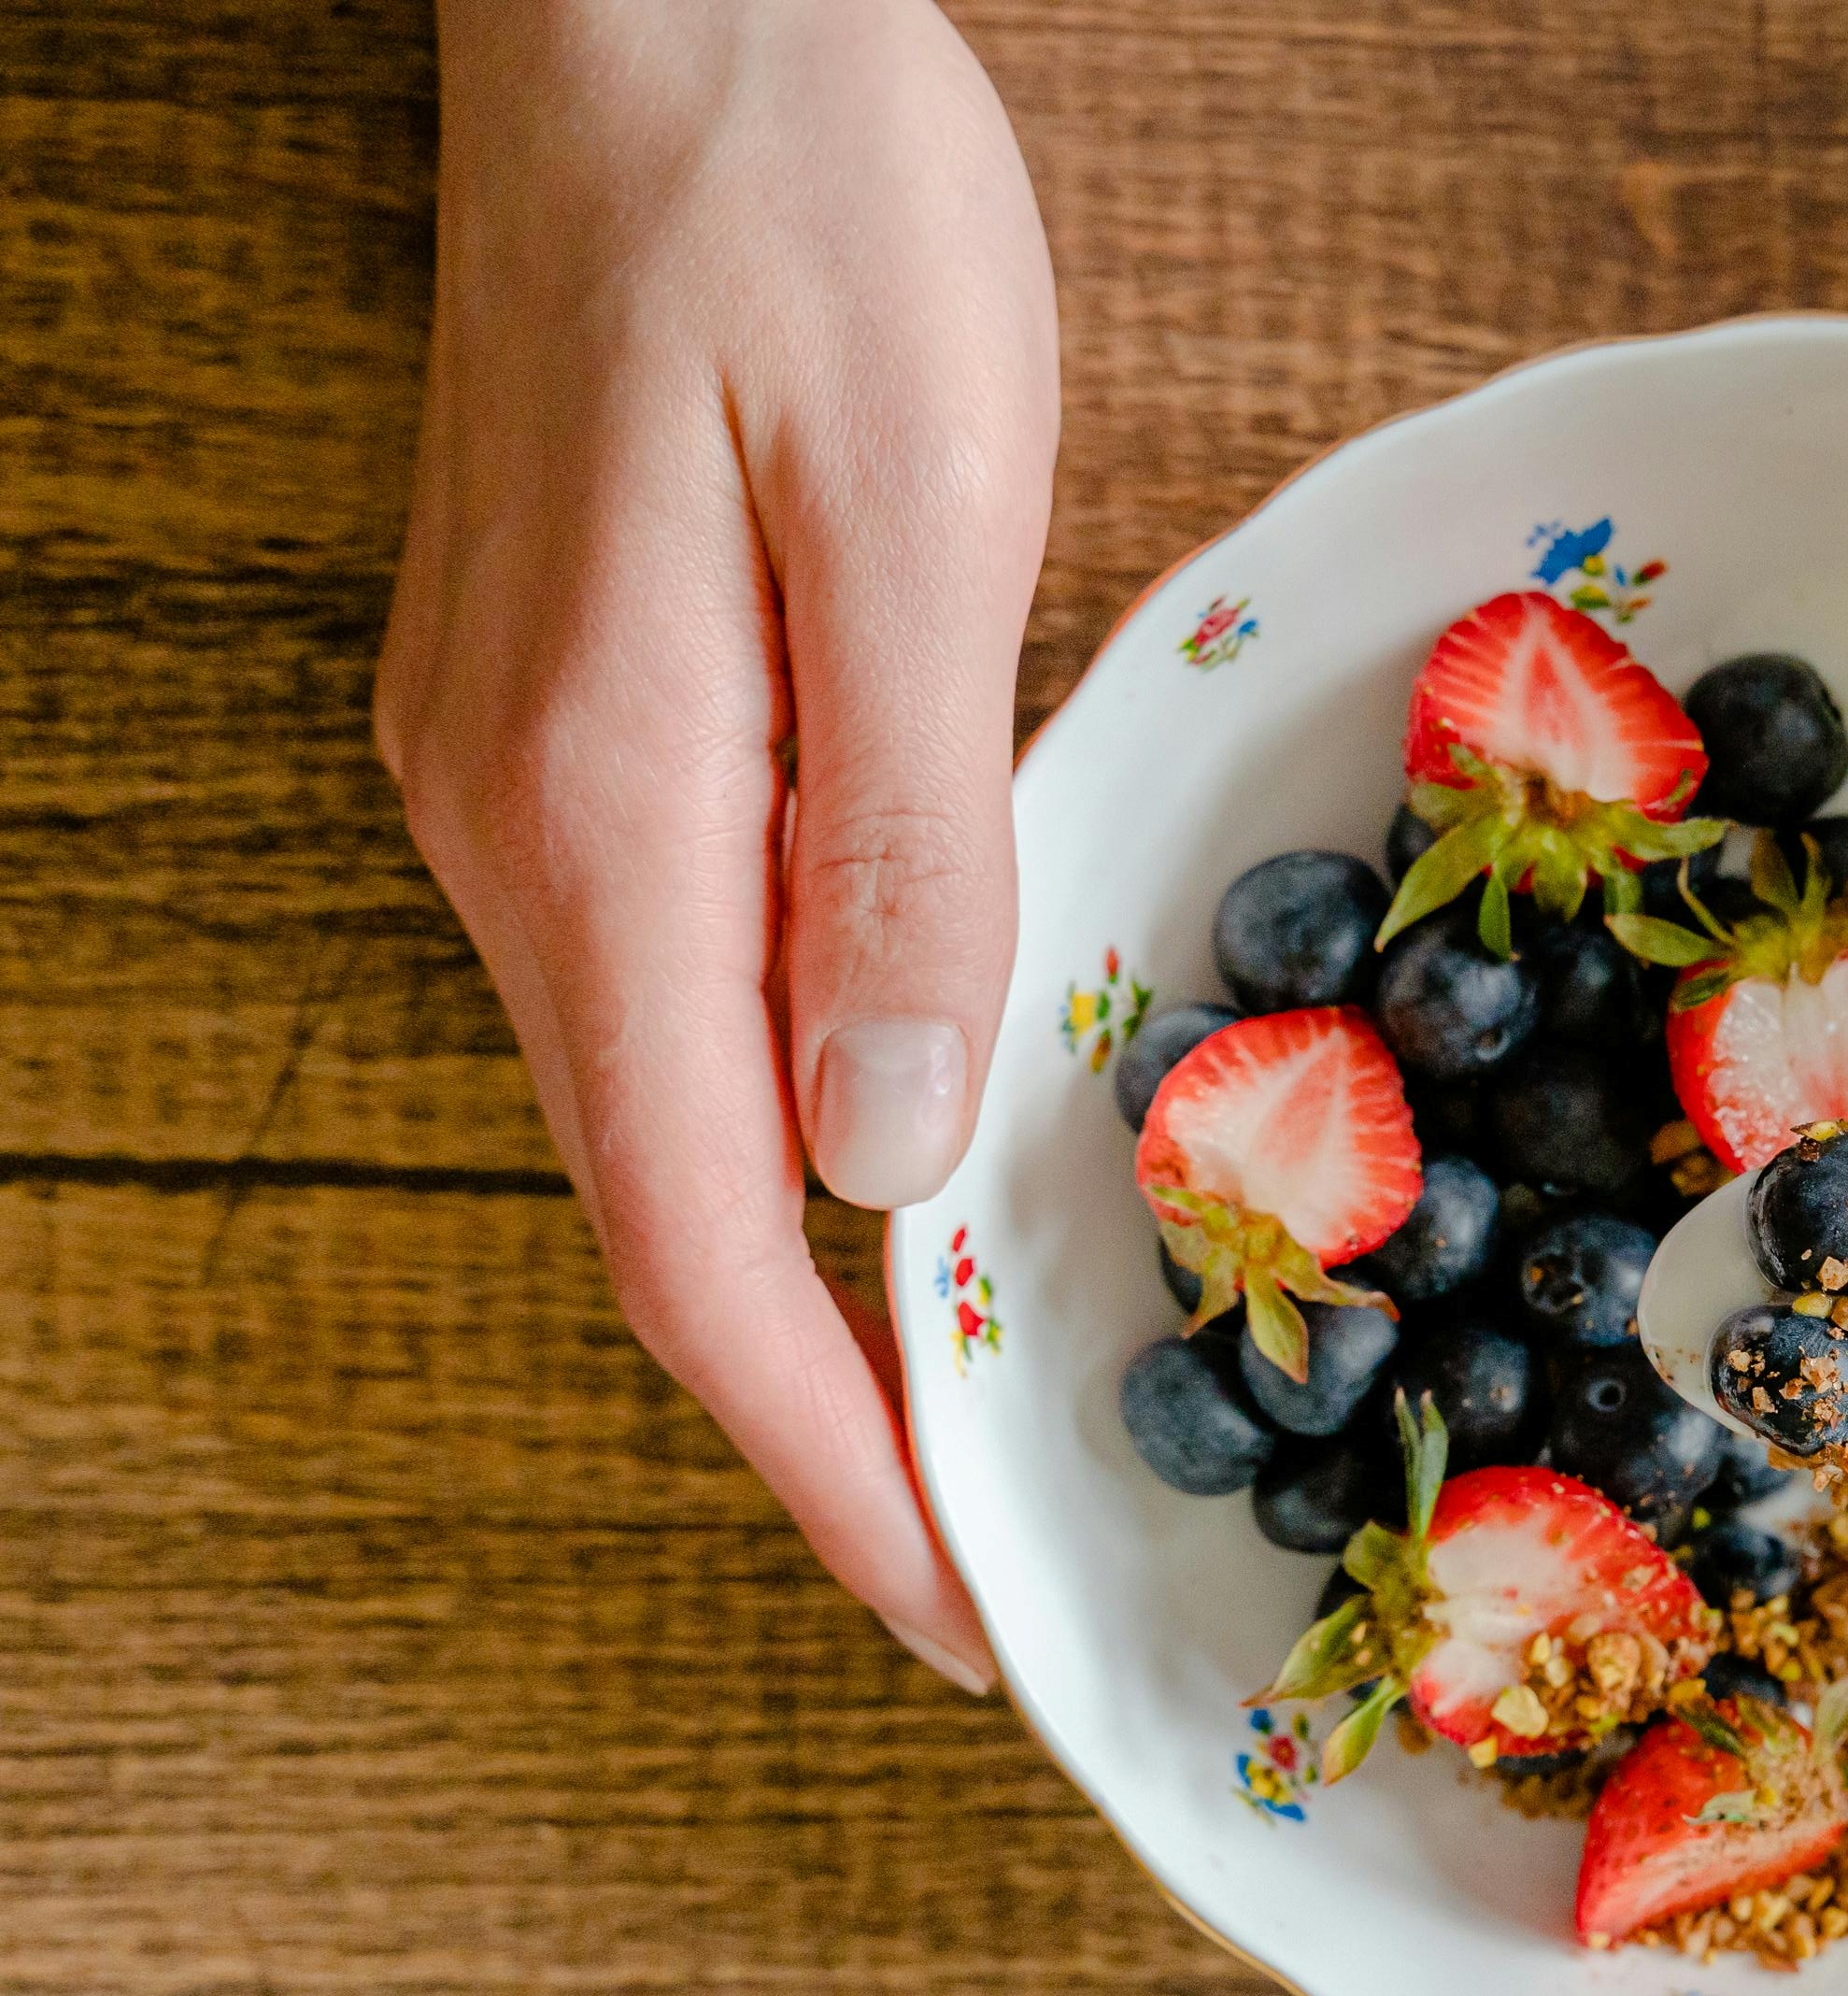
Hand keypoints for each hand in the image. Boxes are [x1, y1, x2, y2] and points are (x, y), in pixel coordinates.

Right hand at [376, 0, 1057, 1682]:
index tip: (955, 1616)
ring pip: (664, 1118)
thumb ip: (894, 838)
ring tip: (966, 1414)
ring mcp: (525, 778)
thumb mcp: (900, 502)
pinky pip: (672, 995)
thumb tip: (884, 1137)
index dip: (830, 1458)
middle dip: (827, 1417)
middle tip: (995, 1558)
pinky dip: (784, 1127)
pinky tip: (890, 1156)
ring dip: (806, 1289)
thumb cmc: (797, 197)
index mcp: (606, 815)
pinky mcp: (570, 719)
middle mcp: (523, 832)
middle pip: (669, 1217)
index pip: (704, 1243)